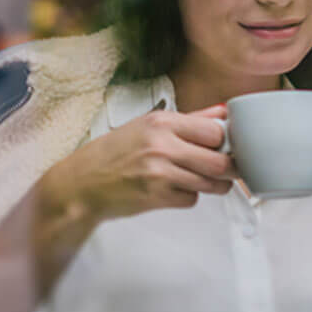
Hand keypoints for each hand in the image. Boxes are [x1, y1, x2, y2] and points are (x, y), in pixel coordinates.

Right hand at [37, 104, 235, 228]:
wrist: (80, 184)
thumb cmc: (113, 152)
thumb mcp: (147, 125)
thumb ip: (190, 119)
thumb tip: (223, 111)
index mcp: (161, 122)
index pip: (215, 130)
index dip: (226, 140)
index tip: (226, 145)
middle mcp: (161, 146)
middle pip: (220, 161)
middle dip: (230, 168)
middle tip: (229, 168)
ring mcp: (159, 173)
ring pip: (211, 183)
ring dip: (214, 185)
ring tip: (203, 179)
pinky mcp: (156, 198)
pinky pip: (191, 199)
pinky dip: (189, 196)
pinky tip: (174, 189)